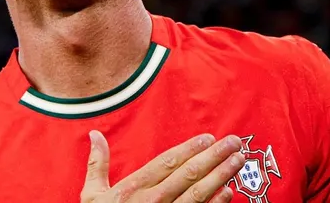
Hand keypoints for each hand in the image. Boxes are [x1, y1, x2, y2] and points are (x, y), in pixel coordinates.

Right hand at [81, 131, 243, 202]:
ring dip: (220, 176)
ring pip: (197, 194)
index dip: (189, 149)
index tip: (208, 138)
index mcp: (133, 189)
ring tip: (237, 161)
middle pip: (188, 174)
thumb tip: (94, 134)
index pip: (167, 163)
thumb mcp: (92, 195)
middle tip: (234, 142)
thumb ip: (97, 164)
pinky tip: (229, 192)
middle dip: (213, 156)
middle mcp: (151, 202)